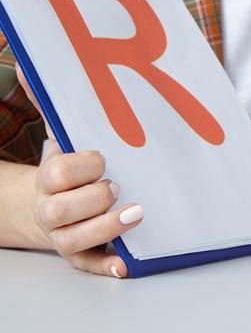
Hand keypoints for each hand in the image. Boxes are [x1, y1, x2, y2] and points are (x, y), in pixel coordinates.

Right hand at [15, 65, 142, 277]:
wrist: (46, 205)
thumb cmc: (67, 167)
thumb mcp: (62, 137)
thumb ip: (51, 105)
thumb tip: (31, 66)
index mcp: (49, 178)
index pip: (56, 174)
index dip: (80, 167)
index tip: (102, 158)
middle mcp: (52, 209)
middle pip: (60, 210)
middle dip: (91, 198)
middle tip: (117, 186)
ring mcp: (64, 234)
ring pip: (75, 240)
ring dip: (106, 229)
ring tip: (136, 213)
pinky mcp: (80, 254)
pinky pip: (89, 265)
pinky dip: (107, 266)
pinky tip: (125, 264)